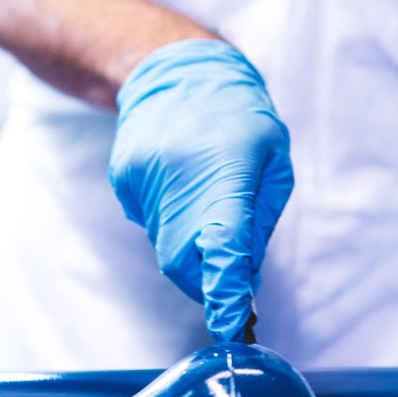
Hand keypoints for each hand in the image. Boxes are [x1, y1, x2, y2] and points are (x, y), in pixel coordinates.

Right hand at [109, 39, 292, 342]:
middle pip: (185, 263)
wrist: (176, 70)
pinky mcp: (124, 180)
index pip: (224, 247)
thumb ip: (258, 221)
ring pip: (166, 247)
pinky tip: (181, 183)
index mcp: (226, 170)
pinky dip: (170, 219)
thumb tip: (244, 276)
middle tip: (229, 271)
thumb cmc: (240, 116)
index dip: (227, 293)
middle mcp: (178, 178)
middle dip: (208, 278)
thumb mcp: (273, 161)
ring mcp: (143, 180)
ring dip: (190, 244)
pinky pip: (150, 222)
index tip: (233, 326)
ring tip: (205, 197)